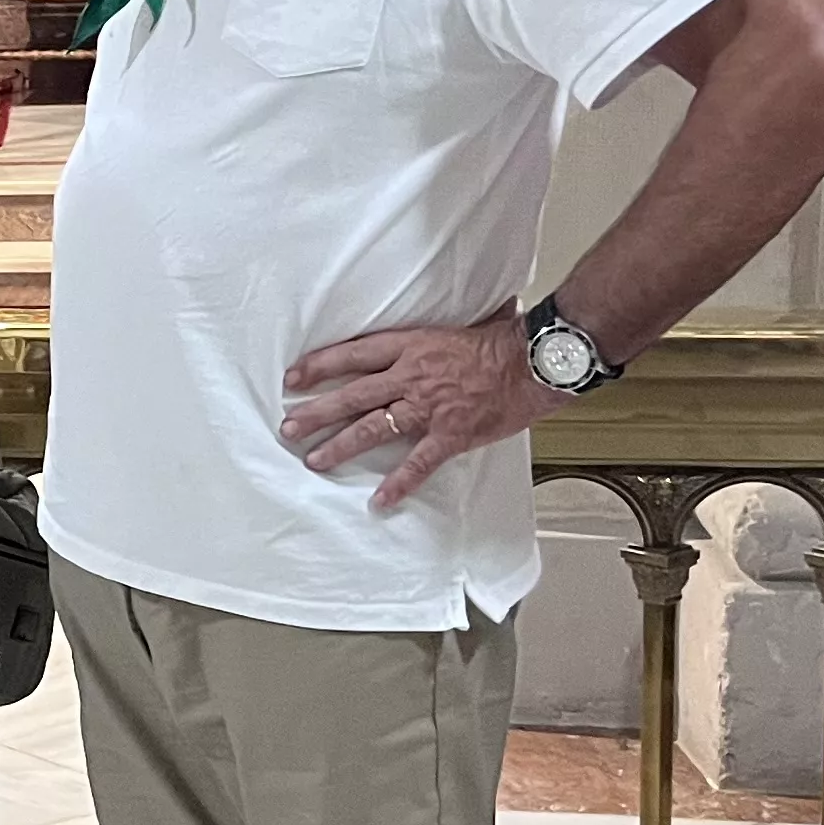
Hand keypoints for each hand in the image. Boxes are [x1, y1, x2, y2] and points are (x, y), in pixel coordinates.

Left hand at [283, 311, 560, 511]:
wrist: (535, 361)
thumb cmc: (501, 339)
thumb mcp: (455, 323)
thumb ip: (429, 332)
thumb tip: (418, 324)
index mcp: (411, 347)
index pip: (354, 355)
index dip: (320, 366)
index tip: (293, 378)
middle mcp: (412, 376)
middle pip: (353, 395)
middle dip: (316, 412)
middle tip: (288, 428)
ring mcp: (429, 407)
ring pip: (374, 428)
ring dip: (341, 445)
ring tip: (314, 459)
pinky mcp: (450, 434)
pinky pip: (418, 463)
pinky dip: (399, 484)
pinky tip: (379, 500)